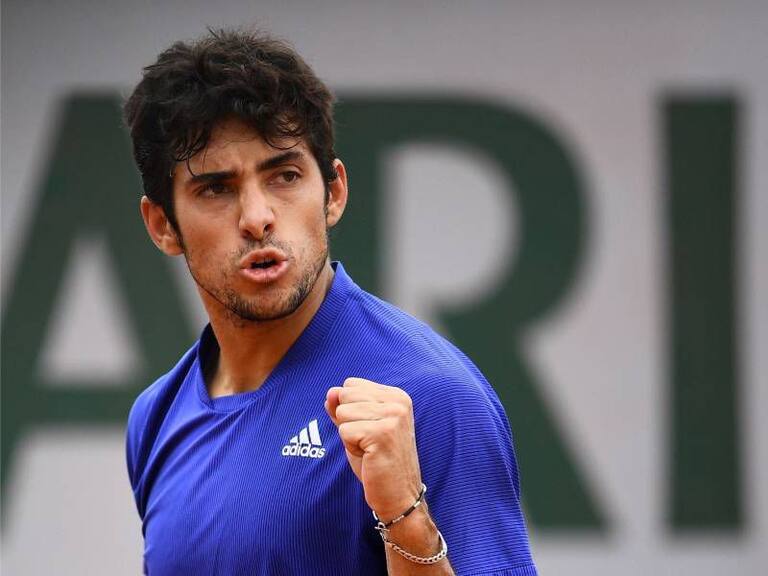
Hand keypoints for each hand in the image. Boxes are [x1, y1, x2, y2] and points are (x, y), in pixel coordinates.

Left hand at [325, 378, 422, 520]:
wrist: (398, 495)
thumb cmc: (377, 461)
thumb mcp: (358, 428)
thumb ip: (343, 407)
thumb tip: (330, 391)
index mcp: (395, 395)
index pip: (351, 385)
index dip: (351, 410)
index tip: (369, 430)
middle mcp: (398, 401)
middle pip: (345, 396)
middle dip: (348, 421)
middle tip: (368, 442)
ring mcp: (393, 416)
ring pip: (343, 413)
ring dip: (349, 436)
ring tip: (369, 449)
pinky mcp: (383, 432)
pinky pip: (345, 430)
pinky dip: (351, 447)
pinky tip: (369, 456)